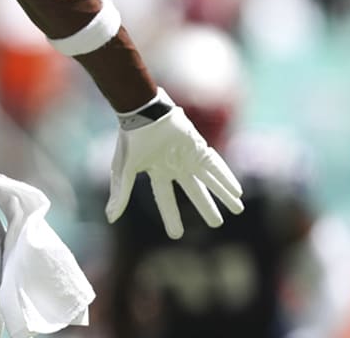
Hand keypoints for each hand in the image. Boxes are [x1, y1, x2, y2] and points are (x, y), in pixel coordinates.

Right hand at [106, 92, 244, 238]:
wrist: (143, 113)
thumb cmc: (130, 141)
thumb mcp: (123, 170)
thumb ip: (120, 194)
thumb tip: (110, 218)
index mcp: (157, 172)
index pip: (165, 199)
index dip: (171, 217)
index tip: (177, 235)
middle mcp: (175, 166)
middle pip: (194, 191)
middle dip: (205, 207)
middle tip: (216, 223)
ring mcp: (188, 156)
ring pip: (209, 180)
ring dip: (223, 195)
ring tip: (238, 209)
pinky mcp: (198, 147)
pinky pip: (215, 166)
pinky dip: (226, 179)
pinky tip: (237, 191)